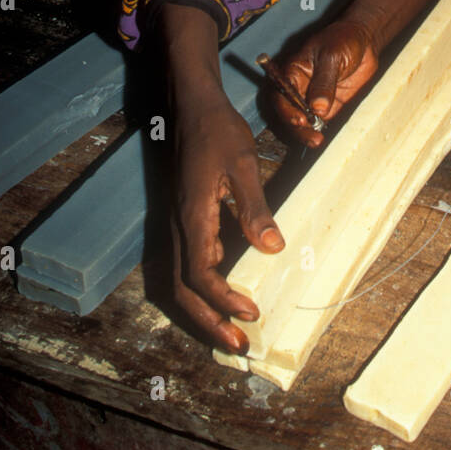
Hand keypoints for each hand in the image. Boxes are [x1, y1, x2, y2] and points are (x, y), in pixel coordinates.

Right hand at [172, 93, 283, 352]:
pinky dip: (203, 288)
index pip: (200, 273)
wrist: (192, 104)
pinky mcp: (184, 218)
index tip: (252, 312)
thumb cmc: (219, 130)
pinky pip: (187, 263)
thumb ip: (255, 206)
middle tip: (239, 345)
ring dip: (205, 310)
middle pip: (182, 290)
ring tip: (233, 330)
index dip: (223, 299)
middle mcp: (178, 225)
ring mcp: (177, 223)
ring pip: (180, 280)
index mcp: (191, 215)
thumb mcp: (244, 163)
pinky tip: (228, 292)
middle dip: (209, 322)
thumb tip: (272, 248)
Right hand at [272, 19, 378, 144]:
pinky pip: (321, 122)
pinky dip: (321, 131)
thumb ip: (324, 82)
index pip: (281, 94)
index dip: (287, 109)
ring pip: (304, 121)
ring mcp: (313, 99)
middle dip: (297, 127)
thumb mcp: (332, 56)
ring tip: (317, 141)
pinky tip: (326, 138)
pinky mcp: (329, 107)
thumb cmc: (343, 40)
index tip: (299, 120)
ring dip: (308, 132)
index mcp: (292, 72)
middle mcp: (299, 88)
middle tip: (311, 137)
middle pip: (289, 112)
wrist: (364, 41)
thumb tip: (317, 109)